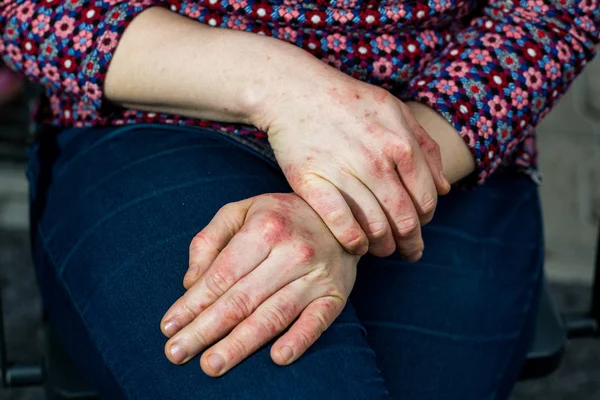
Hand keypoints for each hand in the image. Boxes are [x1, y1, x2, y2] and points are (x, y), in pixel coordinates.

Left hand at [160, 193, 358, 375]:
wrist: (339, 216)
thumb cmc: (281, 216)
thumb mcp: (242, 211)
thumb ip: (210, 239)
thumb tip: (189, 282)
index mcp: (264, 228)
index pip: (221, 275)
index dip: (192, 303)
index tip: (168, 326)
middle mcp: (291, 252)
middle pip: (241, 300)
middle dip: (205, 329)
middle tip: (176, 352)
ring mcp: (314, 276)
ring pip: (273, 315)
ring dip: (241, 344)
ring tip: (211, 364)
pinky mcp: (335, 295)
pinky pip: (316, 321)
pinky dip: (299, 340)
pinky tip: (277, 358)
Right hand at [252, 60, 449, 260]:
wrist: (295, 91)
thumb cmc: (349, 101)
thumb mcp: (396, 111)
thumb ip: (425, 147)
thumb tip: (444, 188)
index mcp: (401, 143)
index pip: (425, 199)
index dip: (425, 220)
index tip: (418, 227)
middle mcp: (376, 161)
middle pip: (404, 219)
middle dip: (411, 243)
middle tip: (410, 253)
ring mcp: (344, 173)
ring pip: (375, 228)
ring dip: (384, 247)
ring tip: (382, 250)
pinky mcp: (312, 183)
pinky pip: (341, 224)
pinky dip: (354, 243)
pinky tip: (357, 247)